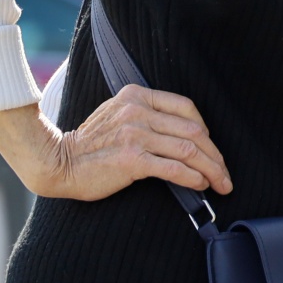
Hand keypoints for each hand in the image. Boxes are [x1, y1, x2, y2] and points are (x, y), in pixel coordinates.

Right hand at [0, 85, 232, 200]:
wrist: (58, 162)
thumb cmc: (90, 145)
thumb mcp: (116, 116)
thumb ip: (145, 116)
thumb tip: (182, 134)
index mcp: (137, 96)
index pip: (186, 108)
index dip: (205, 130)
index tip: (212, 149)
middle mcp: (138, 111)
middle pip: (193, 131)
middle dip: (215, 155)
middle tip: (225, 174)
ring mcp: (135, 134)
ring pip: (188, 150)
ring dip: (211, 169)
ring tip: (220, 184)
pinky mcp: (132, 159)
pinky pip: (174, 168)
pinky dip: (193, 178)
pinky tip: (201, 186)